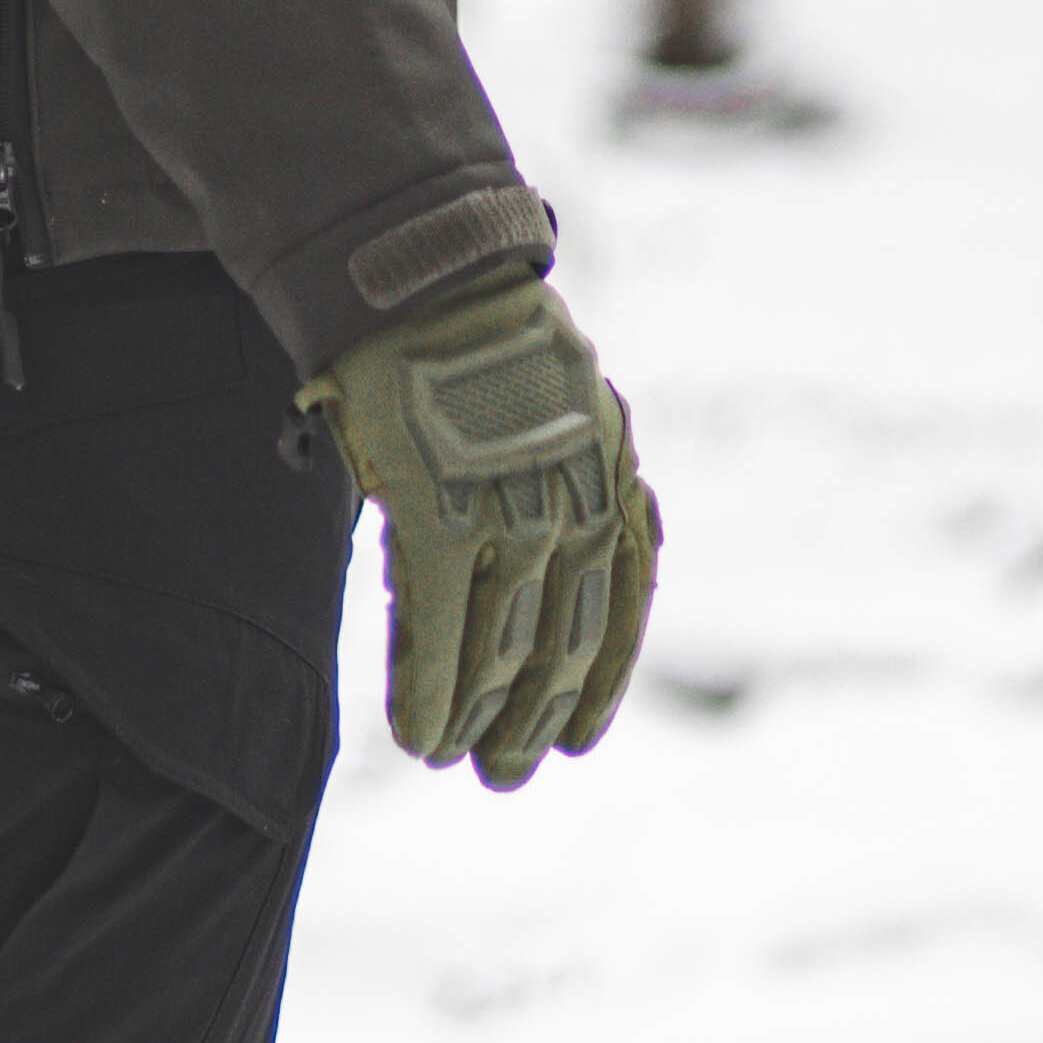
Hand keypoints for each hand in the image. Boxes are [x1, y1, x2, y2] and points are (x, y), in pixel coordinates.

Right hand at [299, 270, 661, 787]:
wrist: (417, 267)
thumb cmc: (465, 332)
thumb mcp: (550, 400)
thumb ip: (559, 479)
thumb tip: (534, 565)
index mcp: (611, 466)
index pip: (625, 597)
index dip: (603, 679)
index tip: (581, 736)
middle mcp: (578, 496)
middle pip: (568, 638)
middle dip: (539, 719)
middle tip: (509, 775)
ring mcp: (512, 509)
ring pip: (506, 648)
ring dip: (484, 722)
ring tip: (461, 766)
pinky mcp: (442, 515)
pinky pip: (441, 633)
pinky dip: (431, 694)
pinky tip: (420, 735)